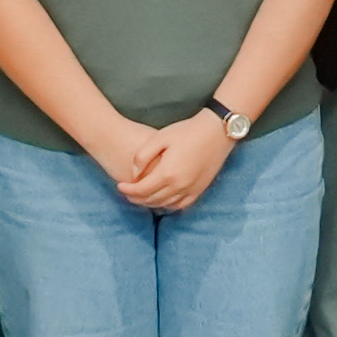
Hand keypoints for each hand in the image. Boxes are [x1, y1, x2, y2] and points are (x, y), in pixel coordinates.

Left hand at [118, 112, 233, 211]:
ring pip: (165, 204)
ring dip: (150, 203)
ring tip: (141, 196)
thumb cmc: (187, 131)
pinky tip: (162, 200)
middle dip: (136, 198)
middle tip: (127, 193)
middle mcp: (179, 186)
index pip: (141, 190)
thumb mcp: (160, 137)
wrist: (216, 131)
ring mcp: (191, 189)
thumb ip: (142, 156)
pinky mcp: (200, 189)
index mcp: (167, 173)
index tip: (119, 186)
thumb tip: (134, 174)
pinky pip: (181, 205)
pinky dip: (168, 205)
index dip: (127, 190)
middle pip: (151, 200)